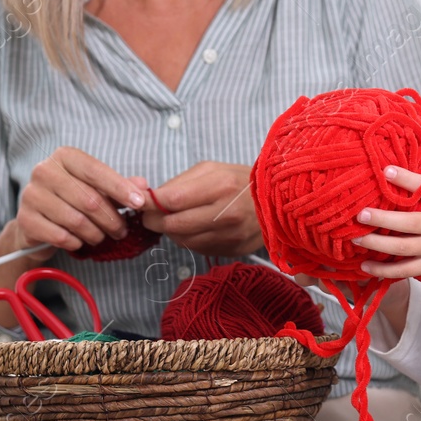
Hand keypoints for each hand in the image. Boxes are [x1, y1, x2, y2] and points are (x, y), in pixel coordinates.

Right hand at [17, 147, 147, 253]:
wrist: (37, 222)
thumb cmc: (72, 200)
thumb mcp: (97, 188)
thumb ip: (120, 186)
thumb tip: (143, 186)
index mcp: (64, 156)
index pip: (96, 171)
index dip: (120, 188)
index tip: (139, 203)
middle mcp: (44, 171)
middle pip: (89, 199)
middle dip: (111, 219)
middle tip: (122, 231)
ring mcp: (31, 195)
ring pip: (76, 220)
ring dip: (96, 234)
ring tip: (101, 237)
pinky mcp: (25, 219)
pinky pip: (60, 236)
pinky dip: (76, 243)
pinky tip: (79, 242)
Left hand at [143, 161, 263, 256]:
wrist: (277, 200)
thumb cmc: (239, 180)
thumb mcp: (210, 169)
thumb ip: (178, 182)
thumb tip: (146, 195)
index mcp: (220, 186)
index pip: (172, 200)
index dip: (150, 203)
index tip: (142, 202)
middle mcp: (226, 214)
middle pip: (173, 224)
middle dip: (155, 220)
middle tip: (150, 215)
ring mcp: (230, 235)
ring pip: (182, 240)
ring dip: (171, 231)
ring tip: (175, 218)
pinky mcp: (232, 250)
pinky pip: (197, 249)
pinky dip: (188, 239)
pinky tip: (194, 228)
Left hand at [354, 165, 420, 294]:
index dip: (409, 180)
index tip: (387, 170)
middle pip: (410, 223)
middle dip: (384, 219)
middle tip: (360, 213)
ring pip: (404, 249)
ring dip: (378, 244)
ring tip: (356, 237)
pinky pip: (406, 270)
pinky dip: (385, 270)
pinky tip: (365, 266)